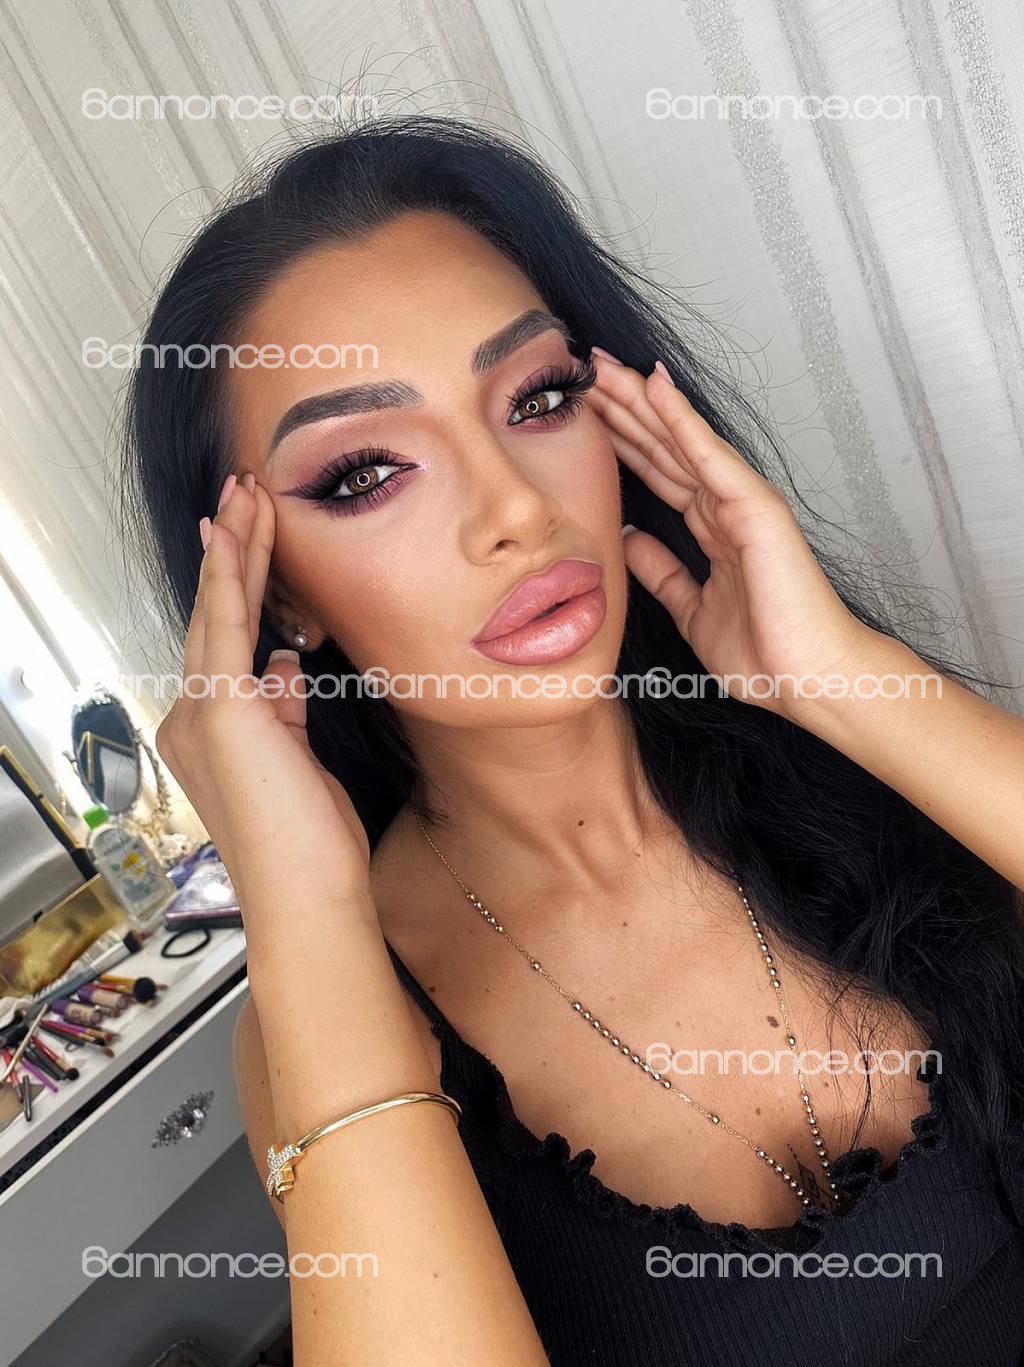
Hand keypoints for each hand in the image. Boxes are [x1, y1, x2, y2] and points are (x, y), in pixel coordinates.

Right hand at [154, 474, 373, 954]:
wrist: (307, 894)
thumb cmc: (310, 844)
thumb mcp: (300, 759)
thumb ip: (284, 708)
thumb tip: (283, 661)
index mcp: (211, 732)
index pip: (225, 643)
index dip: (236, 586)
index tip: (248, 539)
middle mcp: (193, 718)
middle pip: (215, 617)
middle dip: (230, 551)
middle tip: (240, 493)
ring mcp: (200, 714)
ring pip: (217, 611)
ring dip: (234, 546)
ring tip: (245, 492)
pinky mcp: (223, 711)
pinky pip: (226, 626)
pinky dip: (231, 573)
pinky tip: (235, 531)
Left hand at [586, 353, 875, 714]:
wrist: (810, 680)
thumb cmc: (765, 653)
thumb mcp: (691, 609)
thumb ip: (662, 573)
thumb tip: (630, 541)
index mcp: (712, 528)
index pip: (657, 472)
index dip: (622, 439)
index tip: (584, 411)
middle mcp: (726, 506)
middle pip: (663, 445)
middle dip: (623, 406)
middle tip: (583, 367)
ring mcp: (742, 501)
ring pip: (680, 439)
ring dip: (641, 399)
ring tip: (602, 363)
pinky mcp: (755, 506)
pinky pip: (709, 455)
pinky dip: (681, 419)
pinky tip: (654, 385)